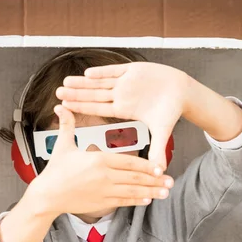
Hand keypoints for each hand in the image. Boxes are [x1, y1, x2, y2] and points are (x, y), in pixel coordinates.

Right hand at [28, 105, 173, 215]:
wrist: (47, 195)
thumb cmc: (55, 171)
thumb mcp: (62, 146)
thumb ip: (67, 126)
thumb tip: (61, 107)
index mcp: (99, 160)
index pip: (129, 162)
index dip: (147, 165)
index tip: (160, 167)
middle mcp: (105, 176)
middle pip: (136, 177)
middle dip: (155, 180)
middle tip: (171, 181)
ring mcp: (104, 191)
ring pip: (133, 191)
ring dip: (151, 192)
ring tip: (165, 193)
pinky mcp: (101, 203)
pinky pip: (123, 201)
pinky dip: (136, 201)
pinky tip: (147, 200)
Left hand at [56, 62, 190, 169]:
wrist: (183, 91)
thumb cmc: (170, 110)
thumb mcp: (162, 131)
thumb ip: (158, 149)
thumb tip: (160, 172)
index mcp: (124, 109)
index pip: (98, 108)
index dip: (82, 107)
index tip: (65, 106)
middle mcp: (121, 95)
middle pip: (94, 94)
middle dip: (76, 94)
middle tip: (58, 93)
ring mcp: (126, 82)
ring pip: (100, 81)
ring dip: (83, 82)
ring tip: (66, 82)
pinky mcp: (134, 69)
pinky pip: (115, 70)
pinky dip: (103, 72)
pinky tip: (88, 74)